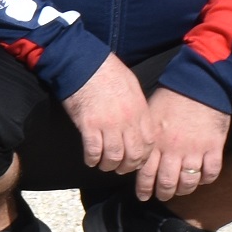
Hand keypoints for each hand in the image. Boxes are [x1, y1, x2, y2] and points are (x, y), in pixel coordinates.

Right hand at [65, 55, 152, 175]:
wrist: (83, 63)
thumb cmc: (107, 72)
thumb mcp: (132, 88)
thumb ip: (137, 108)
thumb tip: (136, 124)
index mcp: (140, 111)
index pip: (148, 144)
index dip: (142, 157)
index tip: (135, 160)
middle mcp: (127, 121)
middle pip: (133, 154)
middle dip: (127, 166)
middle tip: (119, 168)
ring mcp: (108, 124)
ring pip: (114, 156)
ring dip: (109, 165)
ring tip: (103, 165)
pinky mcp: (89, 125)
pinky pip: (94, 150)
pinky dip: (92, 159)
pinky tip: (90, 159)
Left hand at [136, 87, 230, 204]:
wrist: (198, 85)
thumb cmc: (171, 98)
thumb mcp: (149, 115)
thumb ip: (145, 137)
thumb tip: (134, 152)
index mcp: (155, 142)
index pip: (146, 173)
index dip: (144, 188)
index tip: (143, 195)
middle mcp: (173, 150)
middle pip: (167, 182)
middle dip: (163, 193)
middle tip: (162, 196)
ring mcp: (194, 150)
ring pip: (188, 181)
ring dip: (184, 190)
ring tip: (181, 191)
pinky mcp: (213, 147)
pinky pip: (211, 172)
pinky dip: (206, 179)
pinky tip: (202, 179)